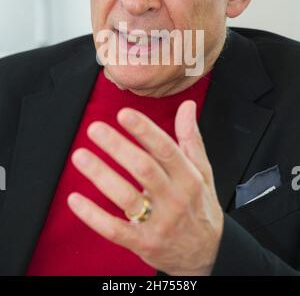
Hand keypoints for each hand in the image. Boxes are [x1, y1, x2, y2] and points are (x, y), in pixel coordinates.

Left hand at [67, 100, 223, 275]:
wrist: (207, 254)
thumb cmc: (201, 206)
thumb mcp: (203, 171)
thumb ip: (191, 138)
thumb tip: (187, 106)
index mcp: (189, 178)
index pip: (165, 149)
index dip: (144, 130)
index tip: (124, 114)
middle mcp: (175, 199)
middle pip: (143, 169)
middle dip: (118, 147)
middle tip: (95, 128)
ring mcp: (159, 223)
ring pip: (126, 197)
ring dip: (101, 175)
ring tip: (80, 156)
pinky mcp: (143, 243)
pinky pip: (115, 230)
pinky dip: (93, 215)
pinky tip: (75, 199)